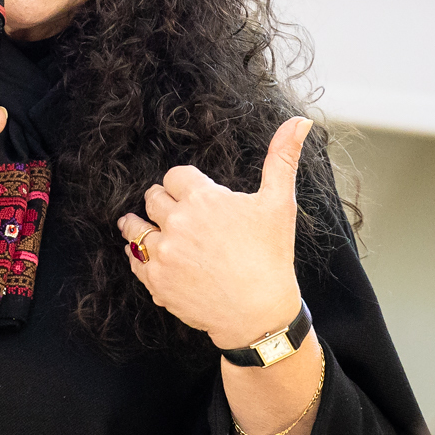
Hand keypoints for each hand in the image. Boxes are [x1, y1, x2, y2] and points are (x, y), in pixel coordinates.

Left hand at [116, 117, 310, 347]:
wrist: (259, 314)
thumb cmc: (271, 257)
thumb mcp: (279, 203)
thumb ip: (282, 158)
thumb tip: (300, 121)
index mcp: (202, 199)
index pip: (175, 176)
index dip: (185, 184)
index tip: (192, 193)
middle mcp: (177, 222)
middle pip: (153, 197)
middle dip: (164, 202)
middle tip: (177, 214)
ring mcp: (164, 252)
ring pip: (135, 227)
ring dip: (141, 225)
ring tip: (152, 230)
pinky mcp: (156, 280)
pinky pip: (134, 260)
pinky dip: (139, 256)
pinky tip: (152, 256)